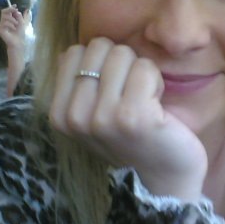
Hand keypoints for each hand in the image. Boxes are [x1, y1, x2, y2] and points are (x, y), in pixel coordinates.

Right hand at [0, 6, 25, 50]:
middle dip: (10, 10)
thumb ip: (19, 16)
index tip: (15, 6)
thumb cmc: (20, 33)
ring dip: (12, 19)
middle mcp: (3, 22)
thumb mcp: (21, 22)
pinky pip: (4, 23)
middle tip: (15, 11)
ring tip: (16, 24)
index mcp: (8, 19)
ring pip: (4, 17)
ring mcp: (0, 26)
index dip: (10, 7)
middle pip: (3, 12)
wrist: (19, 42)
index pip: (7, 11)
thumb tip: (16, 9)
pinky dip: (10, 25)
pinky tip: (13, 29)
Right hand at [49, 37, 206, 200]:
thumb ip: (79, 85)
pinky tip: (157, 106)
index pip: (73, 53)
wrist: (164, 175)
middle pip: (99, 47)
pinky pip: (145, 68)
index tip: (112, 92)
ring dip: (141, 72)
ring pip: (122, 54)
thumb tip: (70, 52)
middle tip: (132, 95)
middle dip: (122, 63)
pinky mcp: (133, 115)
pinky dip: (157, 80)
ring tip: (144, 101)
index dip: (100, 63)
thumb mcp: (94, 115)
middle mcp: (76, 117)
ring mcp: (103, 117)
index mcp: (60, 114)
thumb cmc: (133, 138)